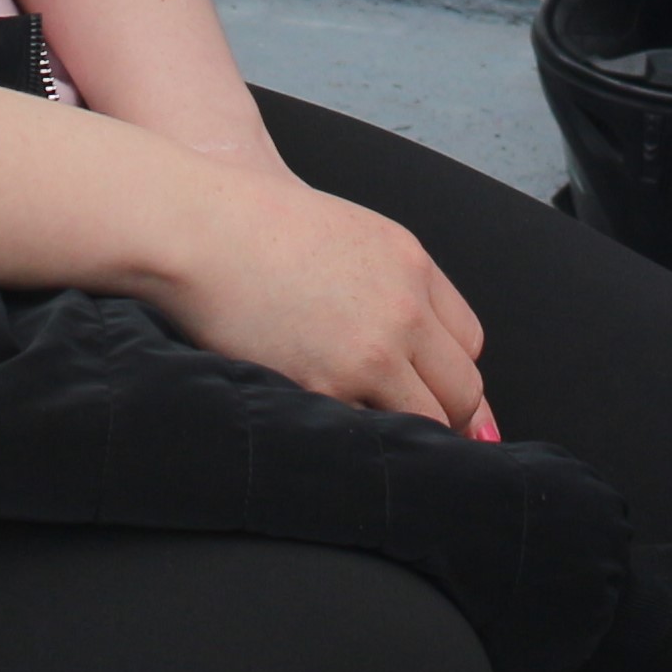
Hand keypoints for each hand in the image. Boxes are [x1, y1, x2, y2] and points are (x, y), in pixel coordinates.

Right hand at [145, 162, 492, 432]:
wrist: (201, 230)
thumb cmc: (258, 227)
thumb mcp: (348, 234)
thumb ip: (391, 285)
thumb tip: (411, 348)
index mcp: (412, 264)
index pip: (470, 343)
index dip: (450, 373)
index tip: (434, 392)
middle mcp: (404, 310)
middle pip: (463, 391)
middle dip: (447, 416)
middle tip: (415, 429)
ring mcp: (369, 354)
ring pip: (428, 424)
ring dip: (407, 435)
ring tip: (378, 440)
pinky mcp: (326, 387)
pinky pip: (371, 438)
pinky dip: (361, 444)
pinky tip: (338, 435)